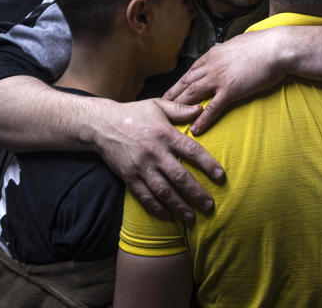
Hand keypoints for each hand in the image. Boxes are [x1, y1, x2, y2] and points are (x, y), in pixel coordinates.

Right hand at [96, 98, 225, 221]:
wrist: (102, 124)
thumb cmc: (133, 113)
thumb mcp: (157, 105)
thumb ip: (180, 109)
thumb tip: (201, 109)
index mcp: (165, 134)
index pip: (191, 150)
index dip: (207, 164)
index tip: (220, 176)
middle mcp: (154, 152)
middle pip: (179, 176)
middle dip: (196, 193)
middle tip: (210, 205)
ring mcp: (141, 167)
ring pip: (163, 191)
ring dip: (178, 205)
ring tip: (191, 216)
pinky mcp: (129, 177)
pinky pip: (144, 196)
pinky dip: (156, 207)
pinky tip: (168, 215)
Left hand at [163, 28, 288, 133]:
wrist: (276, 48)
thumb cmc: (264, 45)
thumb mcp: (239, 43)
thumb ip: (229, 50)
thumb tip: (228, 50)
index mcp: (213, 54)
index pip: (191, 71)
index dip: (180, 83)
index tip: (171, 91)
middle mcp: (211, 66)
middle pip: (186, 83)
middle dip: (172, 96)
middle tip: (160, 107)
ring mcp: (219, 78)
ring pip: (193, 95)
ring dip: (179, 108)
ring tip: (169, 120)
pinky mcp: (231, 90)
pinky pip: (212, 108)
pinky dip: (202, 119)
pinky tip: (195, 129)